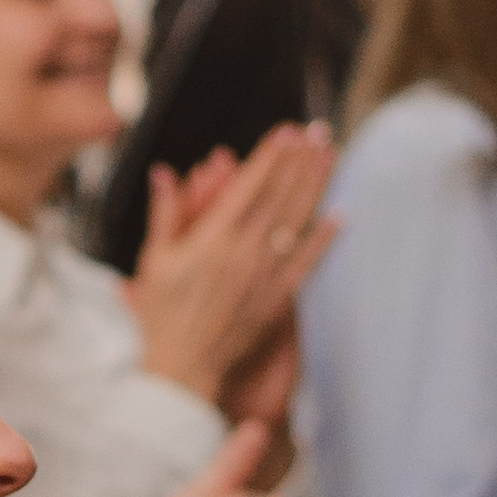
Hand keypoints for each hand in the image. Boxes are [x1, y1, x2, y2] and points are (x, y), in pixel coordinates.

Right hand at [126, 121, 334, 412]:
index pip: (249, 186)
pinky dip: (324, 239)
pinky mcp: (277, 297)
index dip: (270, 156)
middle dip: (300, 160)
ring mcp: (264, 274)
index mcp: (213, 238)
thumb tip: (164, 173)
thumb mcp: (155, 260)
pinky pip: (306, 263)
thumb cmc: (161, 315)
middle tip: (319, 131)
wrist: (182, 366)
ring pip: (297, 221)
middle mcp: (244, 251)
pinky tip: (341, 215)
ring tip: (332, 156)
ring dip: (317, 185)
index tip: (287, 131)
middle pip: (280, 196)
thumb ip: (165, 214)